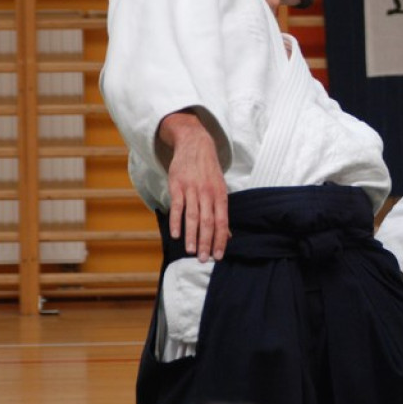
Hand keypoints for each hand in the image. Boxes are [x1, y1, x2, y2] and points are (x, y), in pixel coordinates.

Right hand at [159, 111, 229, 261]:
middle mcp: (208, 193)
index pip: (222, 221)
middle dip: (207, 242)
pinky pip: (177, 206)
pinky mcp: (177, 185)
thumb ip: (221, 212)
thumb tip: (227, 235)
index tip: (219, 255)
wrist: (195, 143)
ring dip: (192, 236)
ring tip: (192, 252)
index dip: (221, 239)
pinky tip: (175, 235)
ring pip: (192, 216)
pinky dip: (176, 221)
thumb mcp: (219, 188)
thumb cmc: (209, 170)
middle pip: (208, 222)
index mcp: (220, 195)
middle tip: (205, 260)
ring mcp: (192, 189)